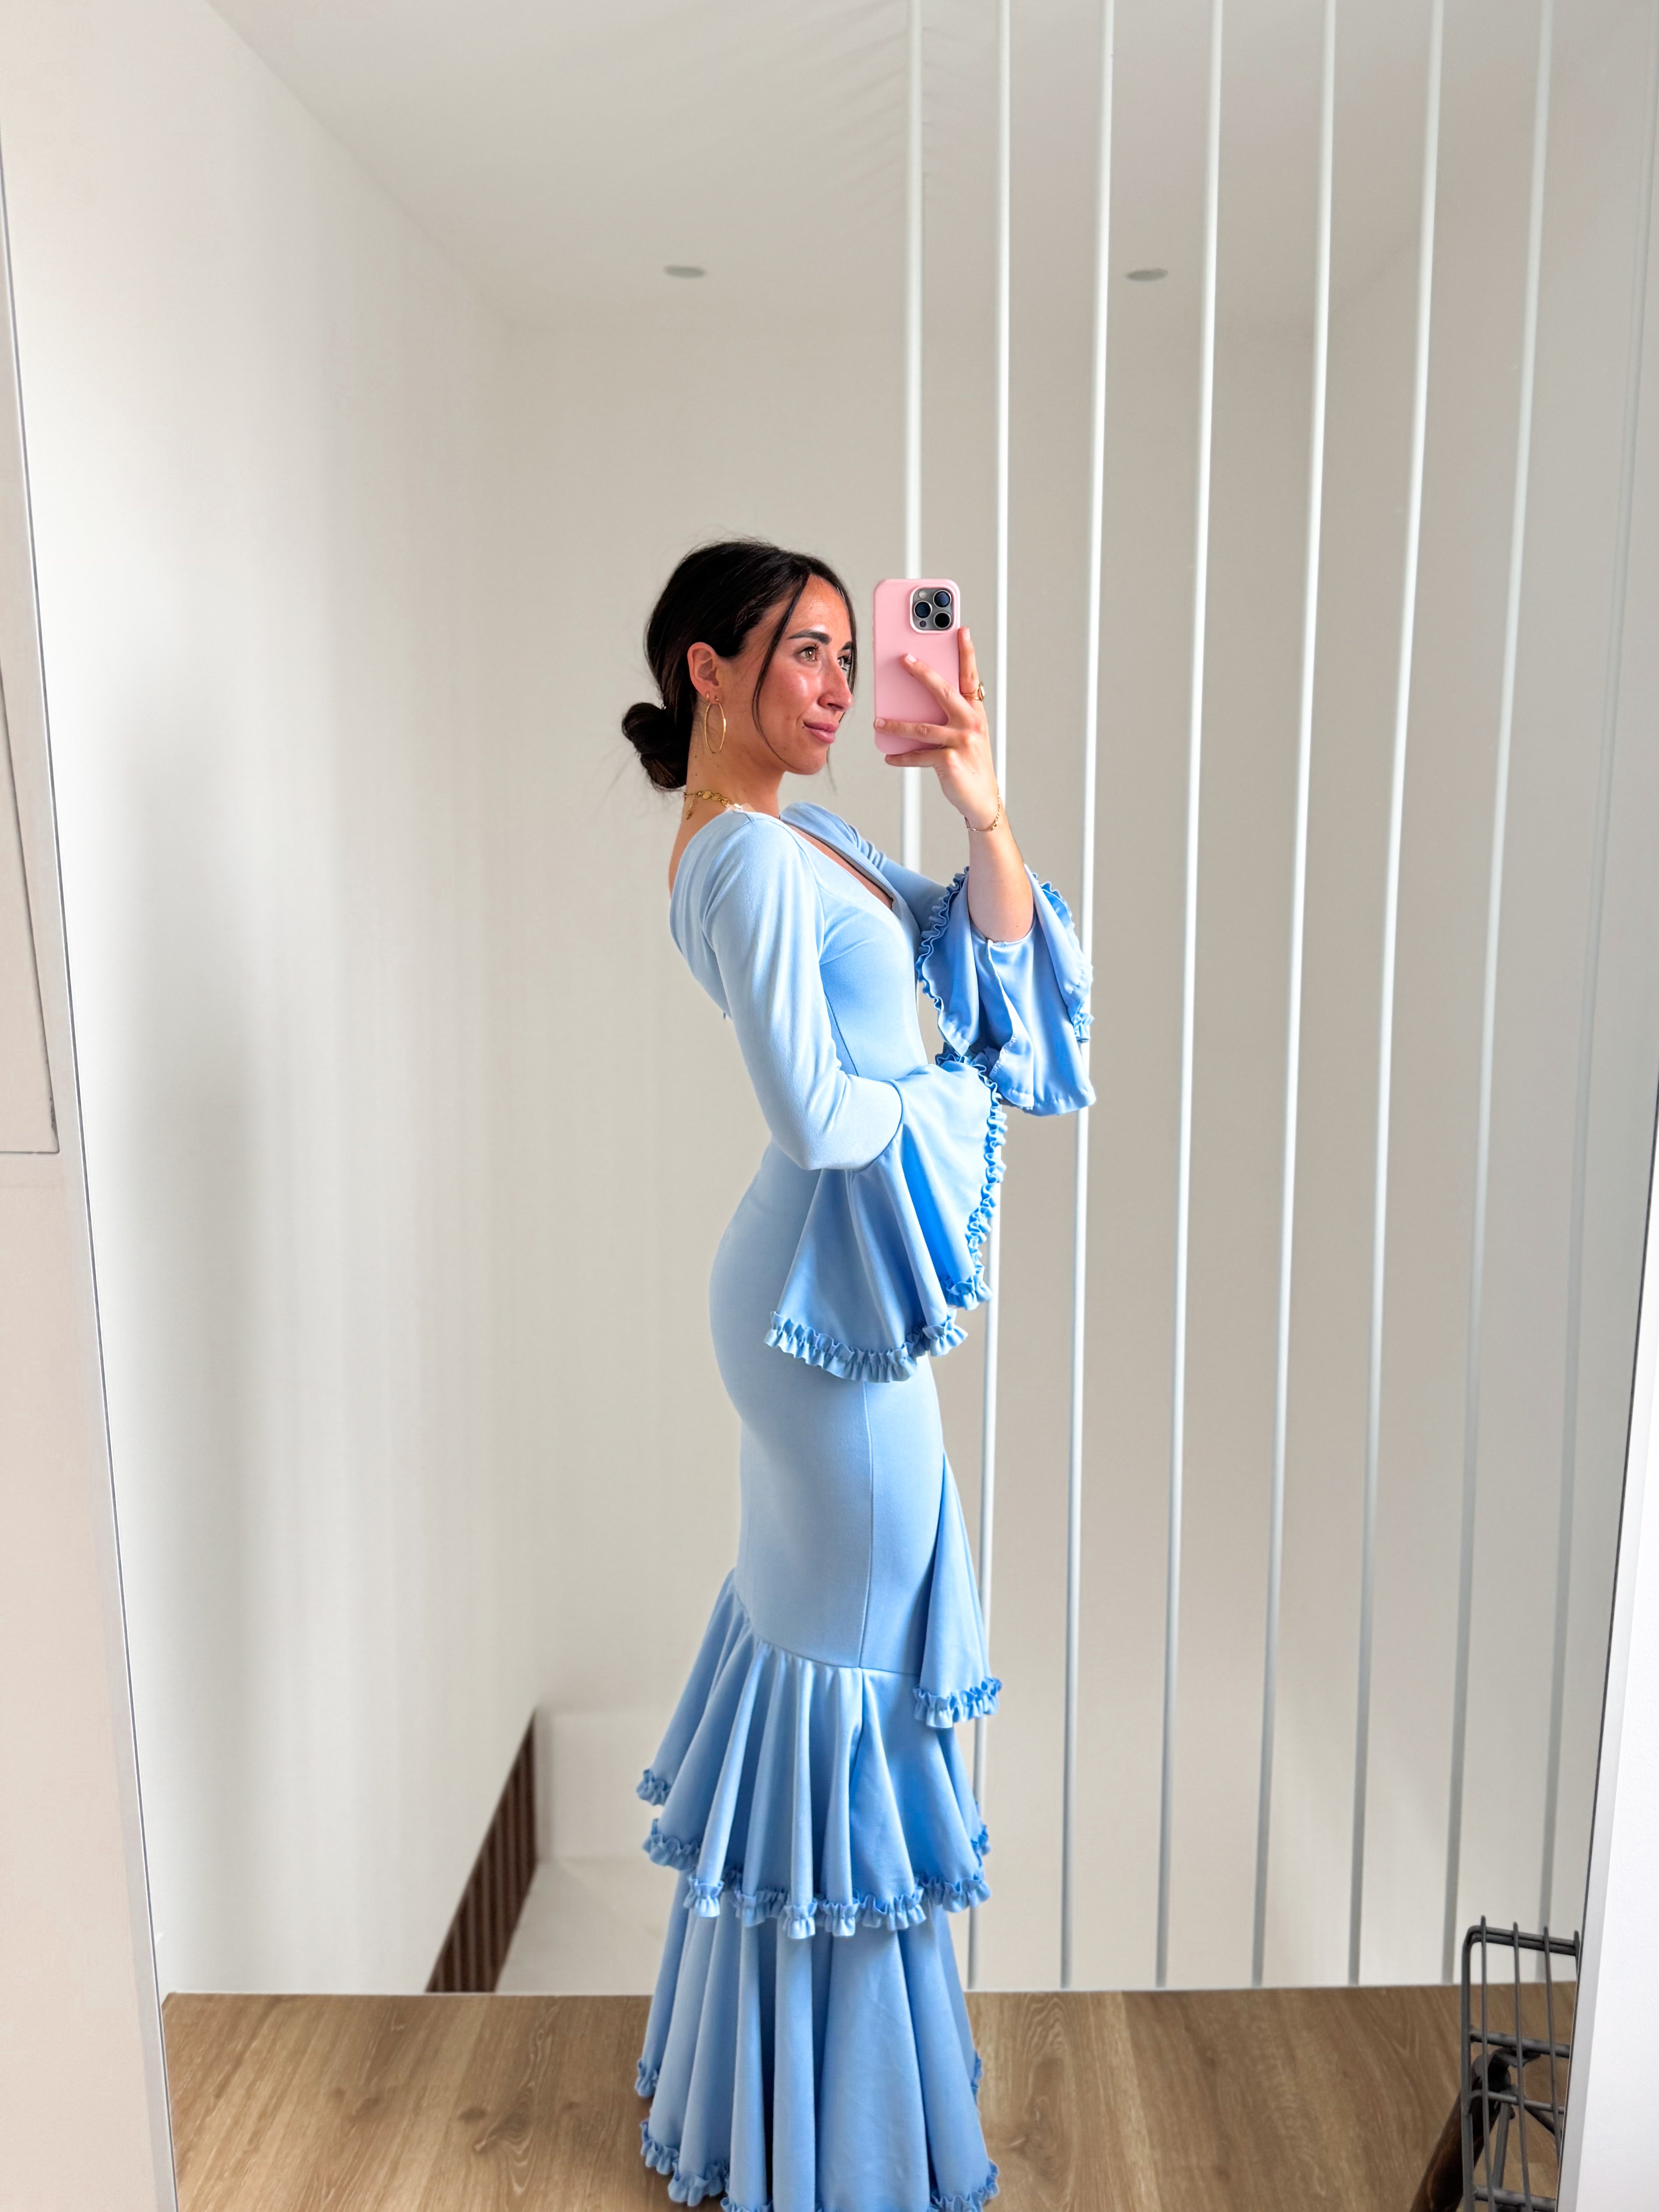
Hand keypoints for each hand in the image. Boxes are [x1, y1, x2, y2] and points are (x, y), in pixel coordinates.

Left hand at [872, 627, 1001, 830]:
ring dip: (897, 724)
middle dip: (922, 672)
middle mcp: (971, 722)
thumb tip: (915, 700)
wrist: (981, 799)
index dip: (966, 653)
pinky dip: (901, 757)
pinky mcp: (949, 761)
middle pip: (943, 691)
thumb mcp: (965, 733)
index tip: (961, 630)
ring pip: (922, 727)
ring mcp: (962, 742)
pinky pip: (918, 756)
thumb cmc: (971, 763)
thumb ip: (949, 714)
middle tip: (904, 659)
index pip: (970, 676)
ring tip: (879, 722)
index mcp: (975, 711)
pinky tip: (889, 756)